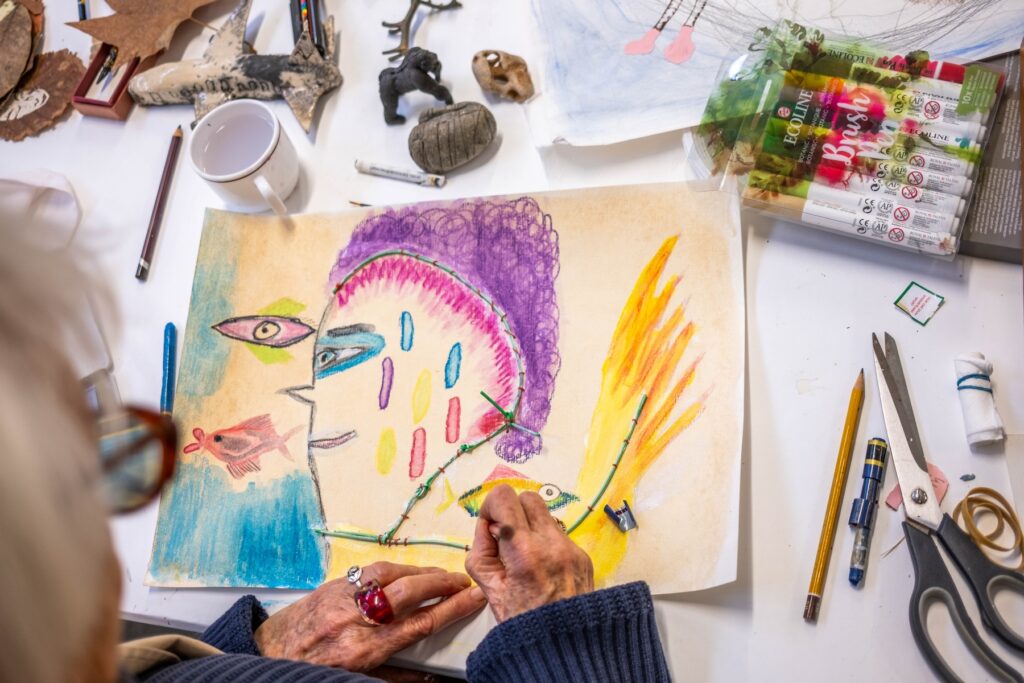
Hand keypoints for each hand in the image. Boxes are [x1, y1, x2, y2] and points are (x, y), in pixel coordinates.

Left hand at [254, 562, 484, 670]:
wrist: (266, 657)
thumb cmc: (313, 671)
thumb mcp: (355, 681)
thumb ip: (396, 676)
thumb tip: (432, 678)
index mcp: (364, 649)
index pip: (419, 624)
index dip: (452, 609)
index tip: (474, 598)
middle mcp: (355, 619)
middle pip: (409, 592)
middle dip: (441, 583)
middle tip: (463, 581)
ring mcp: (342, 597)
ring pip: (390, 574)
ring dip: (420, 572)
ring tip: (441, 574)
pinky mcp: (332, 584)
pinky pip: (370, 571)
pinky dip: (394, 569)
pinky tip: (408, 572)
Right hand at [465, 484, 593, 622]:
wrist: (565, 647)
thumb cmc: (524, 624)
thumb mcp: (489, 588)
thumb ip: (481, 550)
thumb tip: (489, 525)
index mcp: (524, 552)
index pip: (504, 497)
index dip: (491, 508)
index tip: (491, 528)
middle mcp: (551, 544)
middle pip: (527, 497)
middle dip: (512, 512)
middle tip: (506, 539)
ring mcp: (571, 548)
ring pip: (546, 514)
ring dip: (530, 526)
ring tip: (524, 556)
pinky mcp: (582, 555)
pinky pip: (559, 534)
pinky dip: (545, 543)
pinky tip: (541, 568)